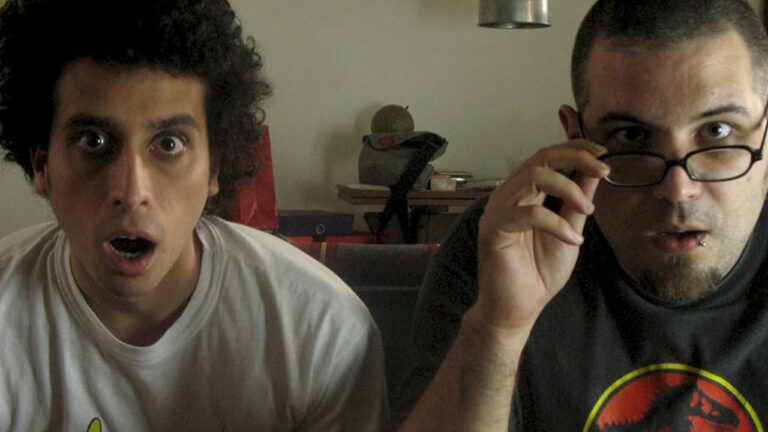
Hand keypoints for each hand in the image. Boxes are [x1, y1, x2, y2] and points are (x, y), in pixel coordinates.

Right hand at [471, 139, 608, 331]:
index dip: (576, 148)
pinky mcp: (494, 229)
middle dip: (576, 157)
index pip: (547, 155)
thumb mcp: (570, 229)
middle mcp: (508, 195)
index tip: (604, 155)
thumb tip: (595, 172)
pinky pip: (528, 213)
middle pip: (540, 157)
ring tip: (587, 209)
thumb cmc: (538, 272)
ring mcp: (498, 210)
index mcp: (524, 192)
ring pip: (533, 176)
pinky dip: (556, 223)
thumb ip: (578, 200)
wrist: (518, 308)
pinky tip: (573, 240)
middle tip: (604, 169)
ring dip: (568, 187)